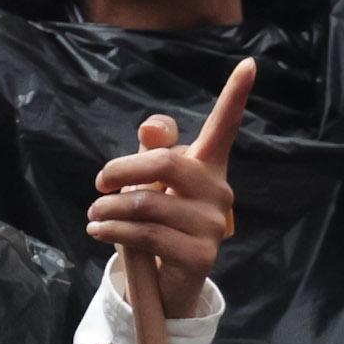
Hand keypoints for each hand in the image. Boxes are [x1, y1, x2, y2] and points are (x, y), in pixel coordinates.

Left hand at [90, 58, 251, 320]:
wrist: (166, 280)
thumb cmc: (157, 221)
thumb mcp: (150, 183)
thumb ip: (151, 151)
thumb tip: (150, 128)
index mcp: (208, 165)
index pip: (224, 126)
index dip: (235, 95)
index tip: (249, 64)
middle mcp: (218, 190)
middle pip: (166, 163)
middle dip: (122, 168)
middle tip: (99, 181)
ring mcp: (212, 224)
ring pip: (148, 203)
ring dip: (109, 207)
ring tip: (95, 212)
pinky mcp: (201, 255)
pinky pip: (147, 235)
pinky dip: (113, 229)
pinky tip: (98, 229)